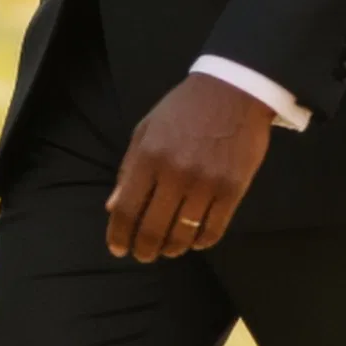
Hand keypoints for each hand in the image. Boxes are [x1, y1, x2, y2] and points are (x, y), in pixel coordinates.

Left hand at [105, 72, 273, 261]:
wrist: (233, 90)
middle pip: (153, 228)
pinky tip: (194, 241)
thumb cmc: (184, 109)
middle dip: (144, 249)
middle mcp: (175, 173)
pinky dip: (200, 242)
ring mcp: (206, 183)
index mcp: (149, 157)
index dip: (119, 235)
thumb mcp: (146, 130)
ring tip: (169, 250)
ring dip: (172, 249)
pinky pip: (213, 229)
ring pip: (183, 234)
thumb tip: (112, 208)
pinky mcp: (233, 189)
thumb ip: (128, 169)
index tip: (118, 249)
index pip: (127, 209)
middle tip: (143, 255)